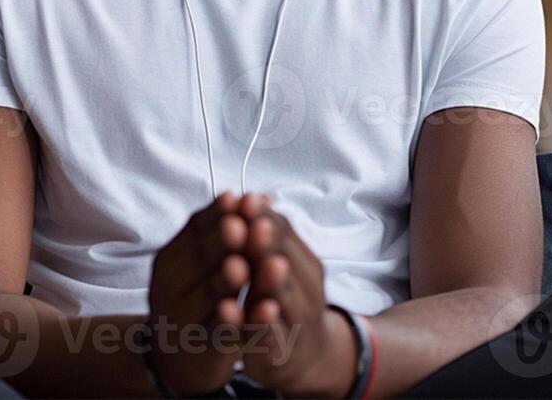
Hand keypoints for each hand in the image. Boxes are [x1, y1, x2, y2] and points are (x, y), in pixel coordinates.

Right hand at [147, 191, 250, 395]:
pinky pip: (222, 333)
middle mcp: (169, 287)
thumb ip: (222, 231)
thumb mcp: (199, 263)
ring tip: (245, 266)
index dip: (219, 214)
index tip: (242, 198)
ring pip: (210, 295)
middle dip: (223, 242)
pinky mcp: (203, 348)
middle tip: (242, 226)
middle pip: (199, 258)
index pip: (195, 229)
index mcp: (170, 258)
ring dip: (227, 280)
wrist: (179, 357)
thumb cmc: (195, 297)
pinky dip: (240, 322)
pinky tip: (263, 310)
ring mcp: (184, 319)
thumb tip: (258, 195)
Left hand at [236, 195, 356, 397]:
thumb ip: (267, 236)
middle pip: (287, 262)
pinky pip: (270, 336)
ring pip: (285, 298)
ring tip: (259, 265)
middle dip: (269, 244)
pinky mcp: (281, 352)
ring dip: (271, 282)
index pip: (285, 233)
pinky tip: (249, 313)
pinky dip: (261, 324)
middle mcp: (306, 289)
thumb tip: (257, 195)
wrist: (306, 355)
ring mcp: (296, 321)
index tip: (246, 199)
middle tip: (255, 225)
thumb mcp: (276, 266)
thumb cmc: (283, 301)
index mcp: (302, 263)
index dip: (265, 217)